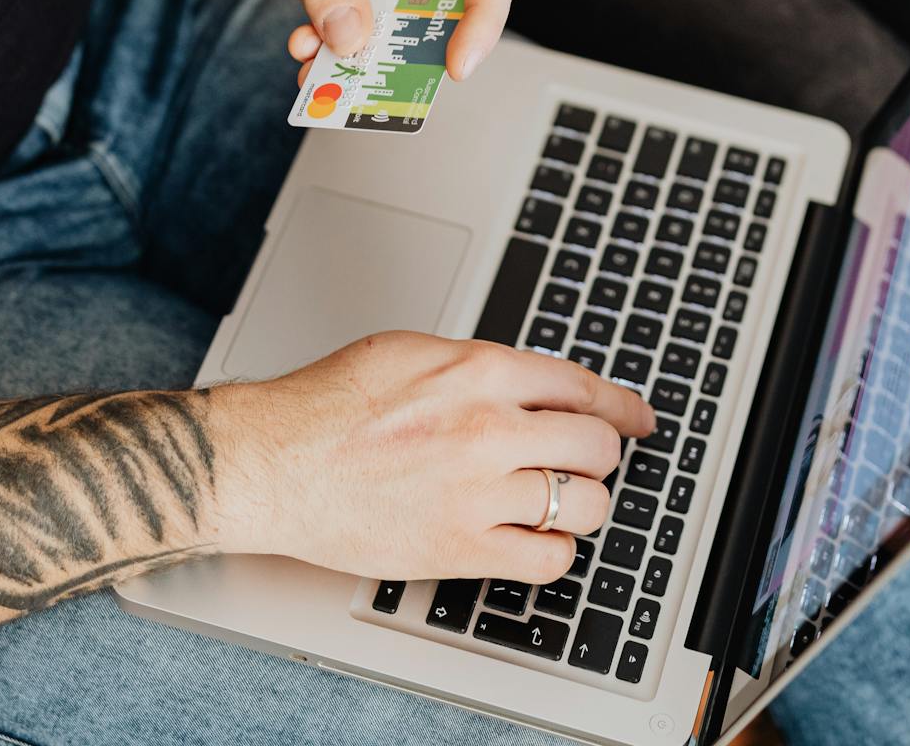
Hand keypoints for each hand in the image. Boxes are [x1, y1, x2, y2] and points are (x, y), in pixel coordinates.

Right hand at [210, 332, 656, 582]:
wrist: (272, 462)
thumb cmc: (326, 406)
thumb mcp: (411, 352)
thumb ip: (478, 364)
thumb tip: (529, 379)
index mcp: (479, 370)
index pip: (583, 386)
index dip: (621, 406)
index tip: (637, 418)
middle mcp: (488, 427)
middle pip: (596, 445)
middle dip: (598, 453)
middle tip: (584, 461)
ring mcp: (477, 490)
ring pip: (585, 502)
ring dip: (580, 502)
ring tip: (556, 499)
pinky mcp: (460, 547)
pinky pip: (549, 558)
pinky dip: (553, 549)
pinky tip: (532, 538)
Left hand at [253, 0, 516, 79]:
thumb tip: (351, 38)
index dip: (484, 19)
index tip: (456, 66)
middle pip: (470, 7)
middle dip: (423, 49)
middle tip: (380, 77)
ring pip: (430, 31)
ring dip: (379, 56)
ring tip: (329, 67)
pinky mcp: (408, 0)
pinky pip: (396, 38)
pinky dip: (356, 51)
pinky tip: (314, 52)